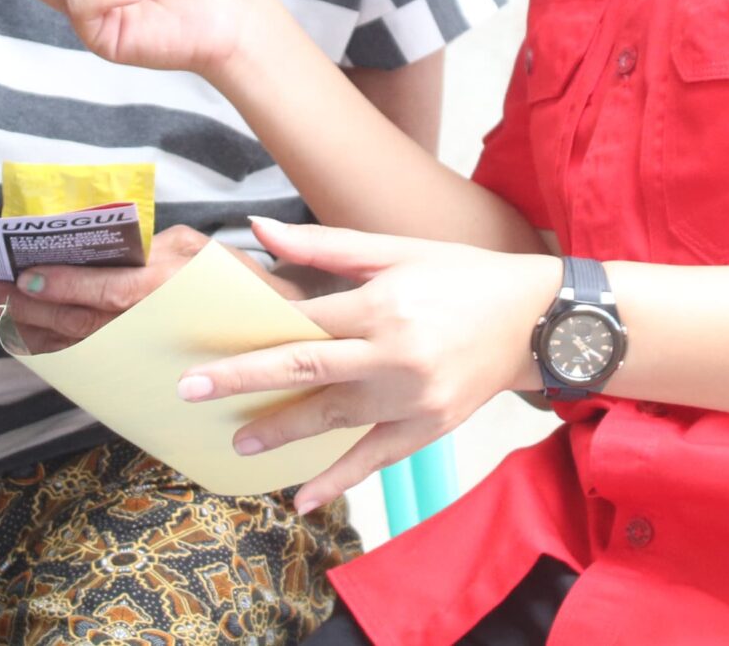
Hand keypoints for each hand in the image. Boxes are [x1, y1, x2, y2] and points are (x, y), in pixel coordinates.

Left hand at [0, 224, 238, 353]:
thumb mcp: (198, 250)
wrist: (269, 335)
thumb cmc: (235, 284)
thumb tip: (111, 245)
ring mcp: (136, 354)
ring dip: (27, 331)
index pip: (101, 288)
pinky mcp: (134, 369)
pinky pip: (86, 362)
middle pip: (74, 320)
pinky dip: (51, 351)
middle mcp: (143, 327)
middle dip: (24, 308)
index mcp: (160, 290)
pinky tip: (22, 339)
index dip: (60, 285)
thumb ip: (154, 246)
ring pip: (73, 344)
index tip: (23, 277)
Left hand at [178, 216, 561, 513]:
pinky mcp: (430, 427)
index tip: (205, 348)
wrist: (536, 318)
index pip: (302, 324)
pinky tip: (303, 497)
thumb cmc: (463, 275)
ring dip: (284, 432)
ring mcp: (413, 396)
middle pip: (307, 371)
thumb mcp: (397, 250)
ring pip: (335, 418)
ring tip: (239, 442)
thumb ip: (324, 246)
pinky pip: (375, 458)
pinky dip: (338, 479)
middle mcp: (395, 353)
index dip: (251, 336)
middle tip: (192, 392)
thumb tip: (259, 231)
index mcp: (384, 304)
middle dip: (245, 382)